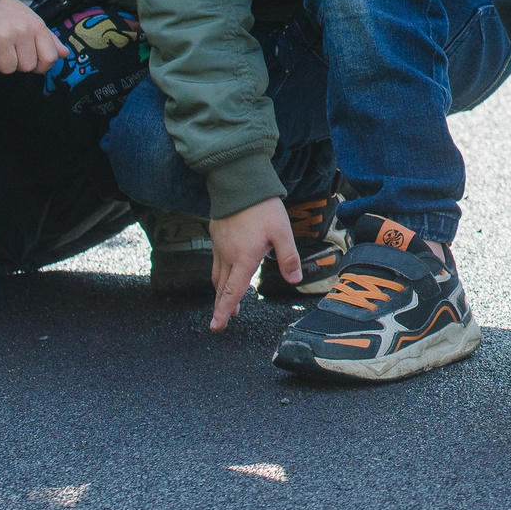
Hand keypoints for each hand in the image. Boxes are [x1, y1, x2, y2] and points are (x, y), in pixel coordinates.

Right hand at [0, 0, 66, 73]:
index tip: (32, 61)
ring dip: (0, 64)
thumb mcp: (34, 23)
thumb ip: (50, 40)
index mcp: (37, 27)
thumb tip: (65, 53)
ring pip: (7, 68)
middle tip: (10, 50)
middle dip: (18, 63)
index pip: (49, 58)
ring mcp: (2, 36)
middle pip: (27, 67)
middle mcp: (22, 31)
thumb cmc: (12, 17)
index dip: (41, 66)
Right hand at [208, 198, 297, 330]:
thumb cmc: (262, 207)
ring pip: (217, 276)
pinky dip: (219, 275)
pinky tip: (225, 274)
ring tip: (226, 303)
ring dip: (220, 292)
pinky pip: (215, 262)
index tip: (216, 326)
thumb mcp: (282, 231)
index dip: (224, 310)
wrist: (238, 183)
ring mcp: (219, 246)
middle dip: (222, 306)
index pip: (232, 291)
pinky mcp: (216, 236)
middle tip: (221, 322)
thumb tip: (295, 279)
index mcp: (243, 258)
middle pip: (222, 287)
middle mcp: (227, 255)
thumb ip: (288, 257)